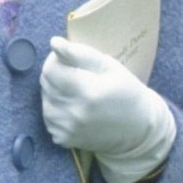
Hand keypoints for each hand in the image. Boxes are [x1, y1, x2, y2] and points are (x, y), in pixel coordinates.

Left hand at [39, 36, 175, 182]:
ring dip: (54, 93)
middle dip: (56, 74)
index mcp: (89, 91)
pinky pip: (48, 119)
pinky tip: (72, 108)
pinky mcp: (64, 139)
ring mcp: (68, 129)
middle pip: (45, 84)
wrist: (137, 129)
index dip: (55, 60)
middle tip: (75, 75)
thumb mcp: (109, 66)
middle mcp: (75, 112)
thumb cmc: (126, 92)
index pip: (51, 69)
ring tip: (74, 92)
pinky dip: (56, 111)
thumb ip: (80, 53)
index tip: (67, 59)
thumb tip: (54, 42)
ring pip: (44, 101)